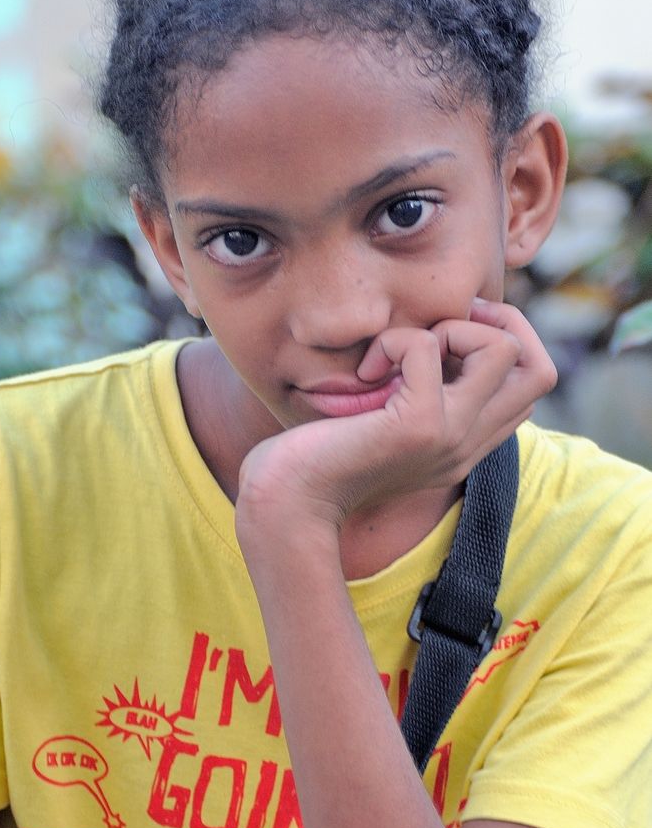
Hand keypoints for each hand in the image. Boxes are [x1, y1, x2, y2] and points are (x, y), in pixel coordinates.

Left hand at [236, 300, 555, 540]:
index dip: (504, 339)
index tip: (451, 331)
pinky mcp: (418, 427)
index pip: (533, 384)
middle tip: (442, 326)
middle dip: (499, 322)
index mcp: (466, 443)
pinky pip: (427, 348)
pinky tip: (367, 371)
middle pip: (541, 368)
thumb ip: (417, 395)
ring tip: (401, 354)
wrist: (287, 505)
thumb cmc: (319, 459)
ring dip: (450, 328)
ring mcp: (450, 436)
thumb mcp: (383, 424)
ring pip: (504, 349)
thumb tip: (429, 337)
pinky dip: (395, 341)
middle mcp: (469, 444)